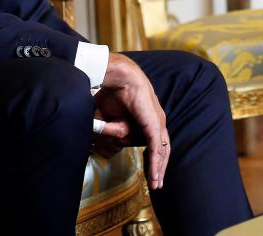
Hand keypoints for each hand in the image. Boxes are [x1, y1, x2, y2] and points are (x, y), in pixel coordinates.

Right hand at [94, 52, 169, 189]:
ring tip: (156, 185)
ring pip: (161, 151)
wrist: (120, 77)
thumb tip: (100, 136)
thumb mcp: (106, 116)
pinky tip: (155, 177)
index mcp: (148, 116)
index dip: (154, 156)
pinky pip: (157, 148)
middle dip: (160, 167)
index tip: (151, 171)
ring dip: (158, 170)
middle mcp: (157, 120)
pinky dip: (156, 164)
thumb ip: (107, 129)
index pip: (156, 140)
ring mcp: (158, 122)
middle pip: (163, 148)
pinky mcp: (154, 125)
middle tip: (156, 184)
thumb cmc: (112, 92)